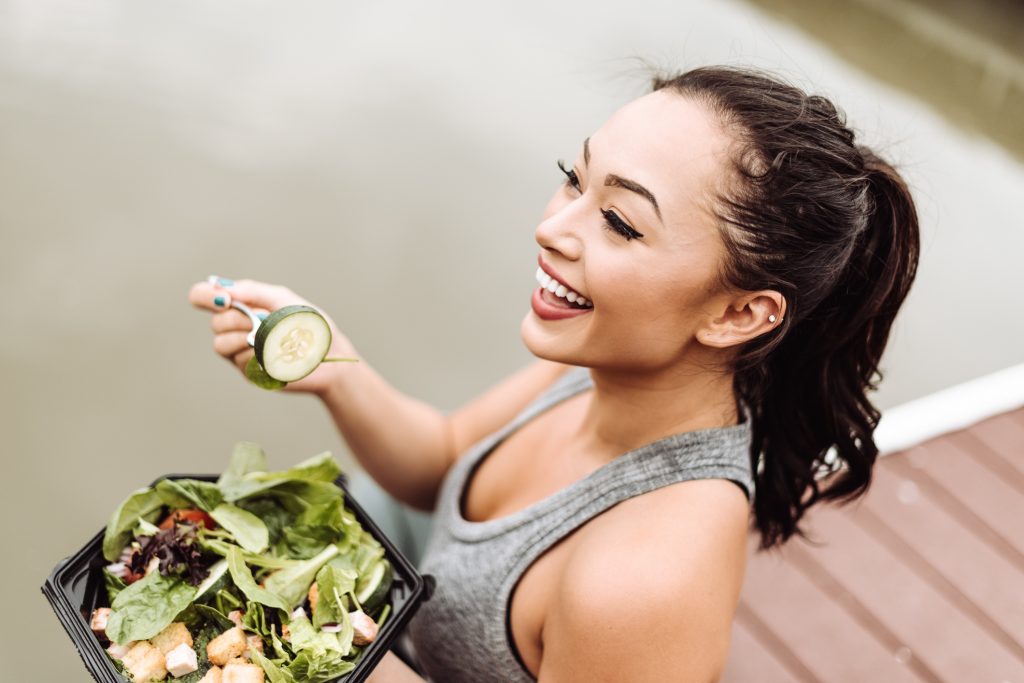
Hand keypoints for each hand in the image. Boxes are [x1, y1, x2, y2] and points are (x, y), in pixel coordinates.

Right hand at [188, 276, 357, 397]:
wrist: (330, 355)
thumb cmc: (309, 325)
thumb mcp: (284, 300)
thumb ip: (254, 291)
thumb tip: (224, 288)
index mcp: (242, 307)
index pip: (204, 297)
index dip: (203, 296)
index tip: (222, 299)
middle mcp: (236, 330)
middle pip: (216, 323)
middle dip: (237, 319)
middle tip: (261, 320)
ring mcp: (241, 352)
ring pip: (221, 345)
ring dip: (244, 338)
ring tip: (269, 337)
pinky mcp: (250, 372)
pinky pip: (240, 361)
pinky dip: (258, 354)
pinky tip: (276, 354)